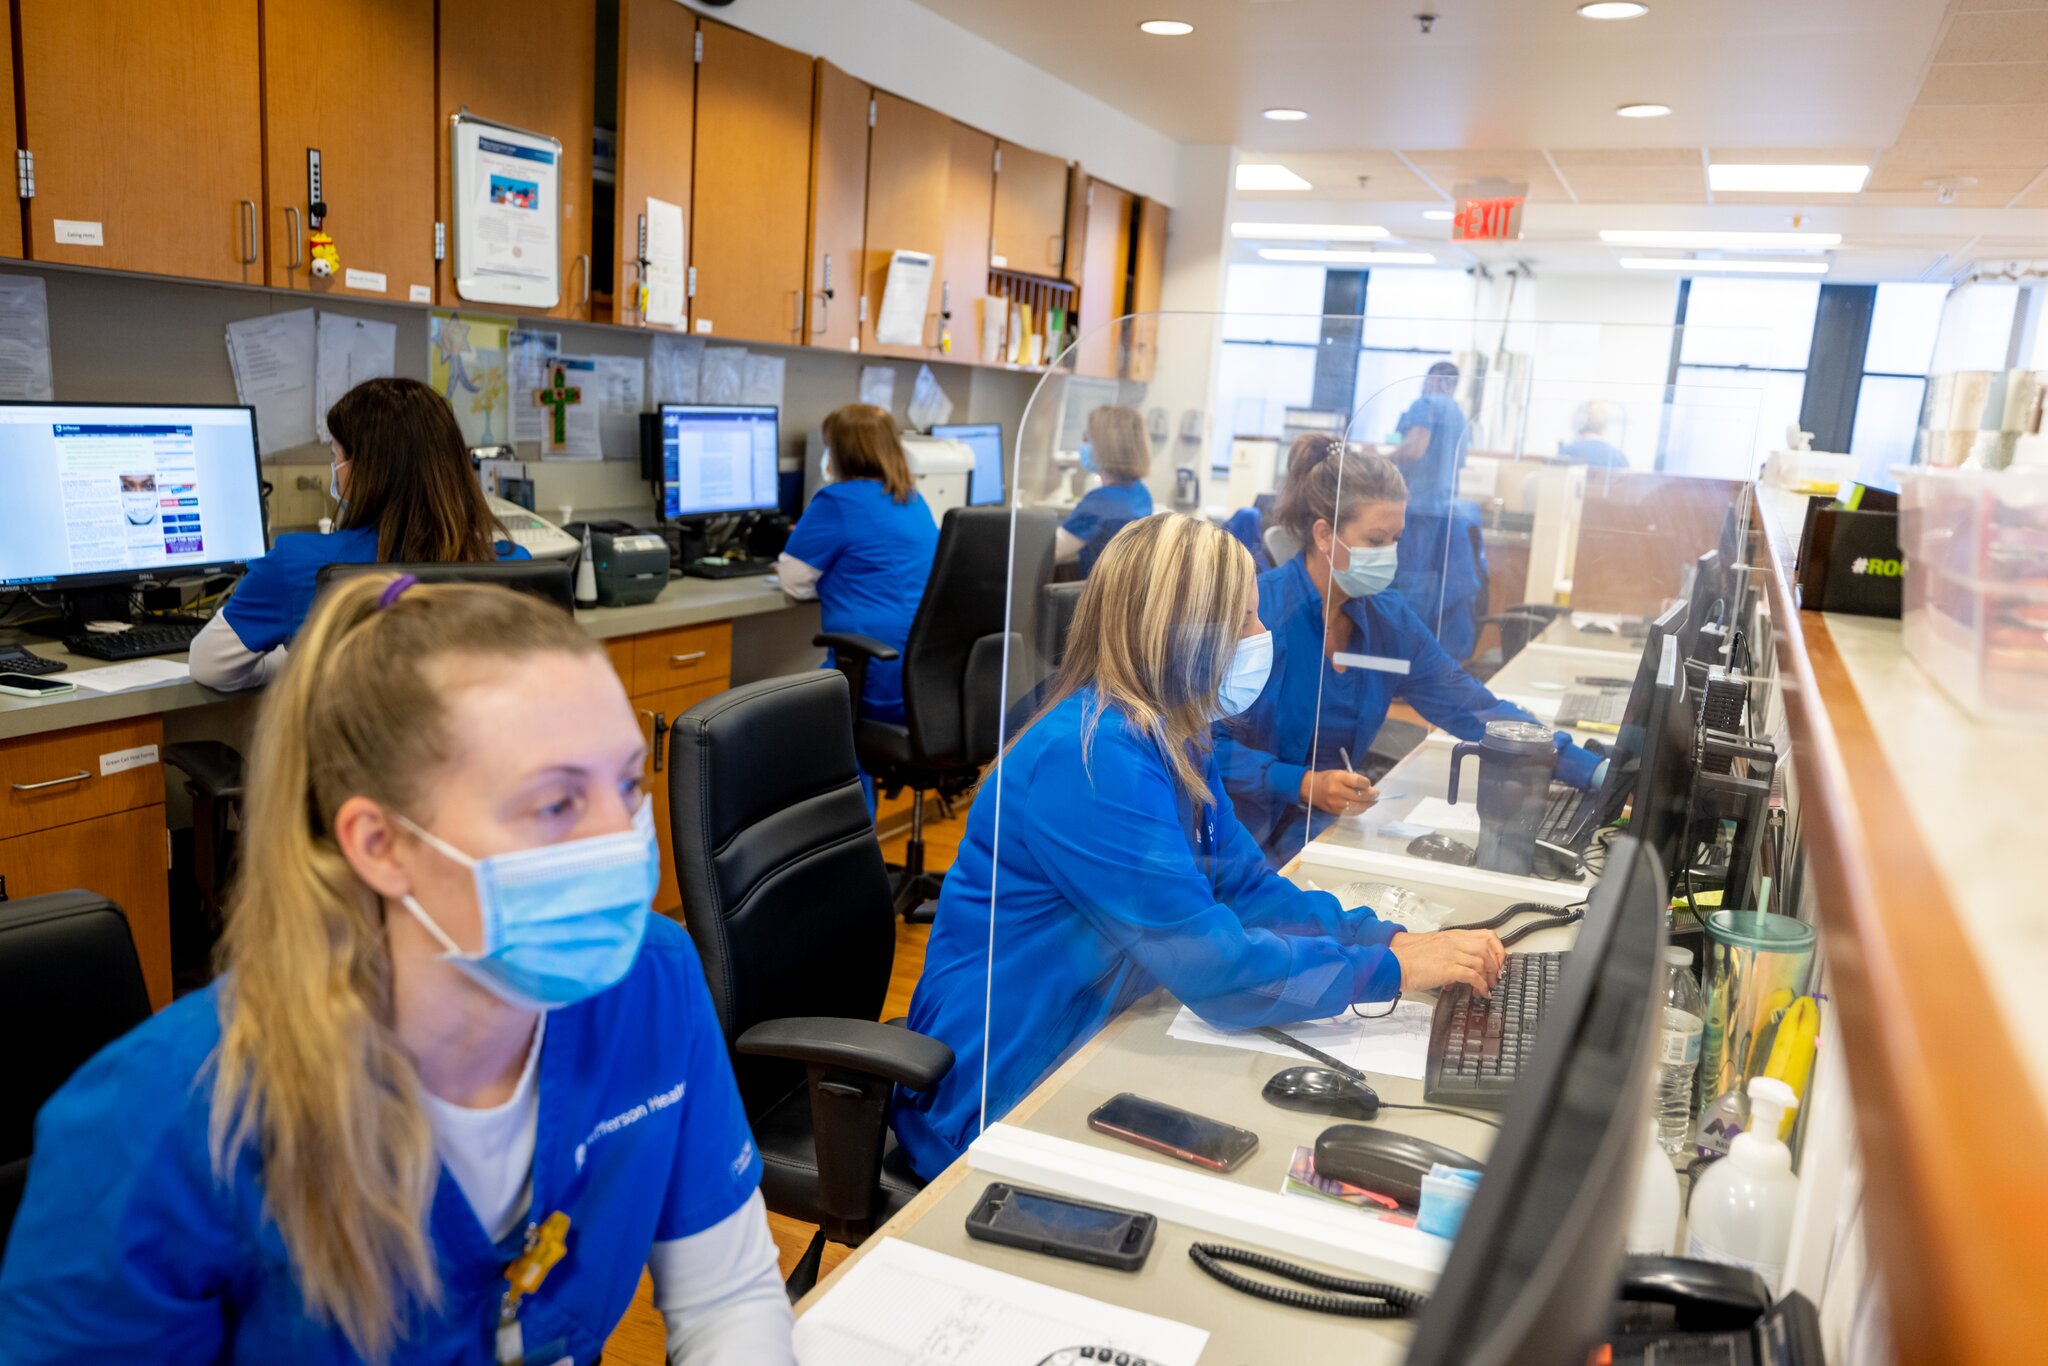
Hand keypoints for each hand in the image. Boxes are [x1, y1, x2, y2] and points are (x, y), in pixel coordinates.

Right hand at [1300, 768, 1377, 815]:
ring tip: (1373, 802)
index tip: (1369, 784)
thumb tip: (1368, 787)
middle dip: (1371, 796)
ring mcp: (1336, 803)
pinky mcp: (1335, 811)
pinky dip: (1359, 810)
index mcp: (1338, 778)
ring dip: (1368, 805)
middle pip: (1360, 796)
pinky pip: (1351, 813)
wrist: (1311, 789)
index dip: (1367, 784)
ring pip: (1357, 806)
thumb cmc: (1328, 779)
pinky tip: (1363, 807)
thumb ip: (1353, 778)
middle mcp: (1337, 791)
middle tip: (1376, 794)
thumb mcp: (1339, 772)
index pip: (1358, 781)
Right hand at [1387, 928, 1506, 996]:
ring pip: (1483, 961)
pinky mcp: (1447, 968)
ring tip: (1487, 988)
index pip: (1485, 935)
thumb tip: (1461, 966)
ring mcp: (1451, 954)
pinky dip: (1481, 986)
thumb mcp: (1432, 948)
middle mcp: (1453, 942)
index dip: (1497, 949)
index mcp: (1451, 936)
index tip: (1498, 962)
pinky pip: (1473, 976)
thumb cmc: (1407, 958)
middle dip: (1497, 964)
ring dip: (1489, 978)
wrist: (1393, 964)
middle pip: (1487, 947)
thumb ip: (1449, 952)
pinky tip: (1480, 993)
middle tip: (1496, 977)